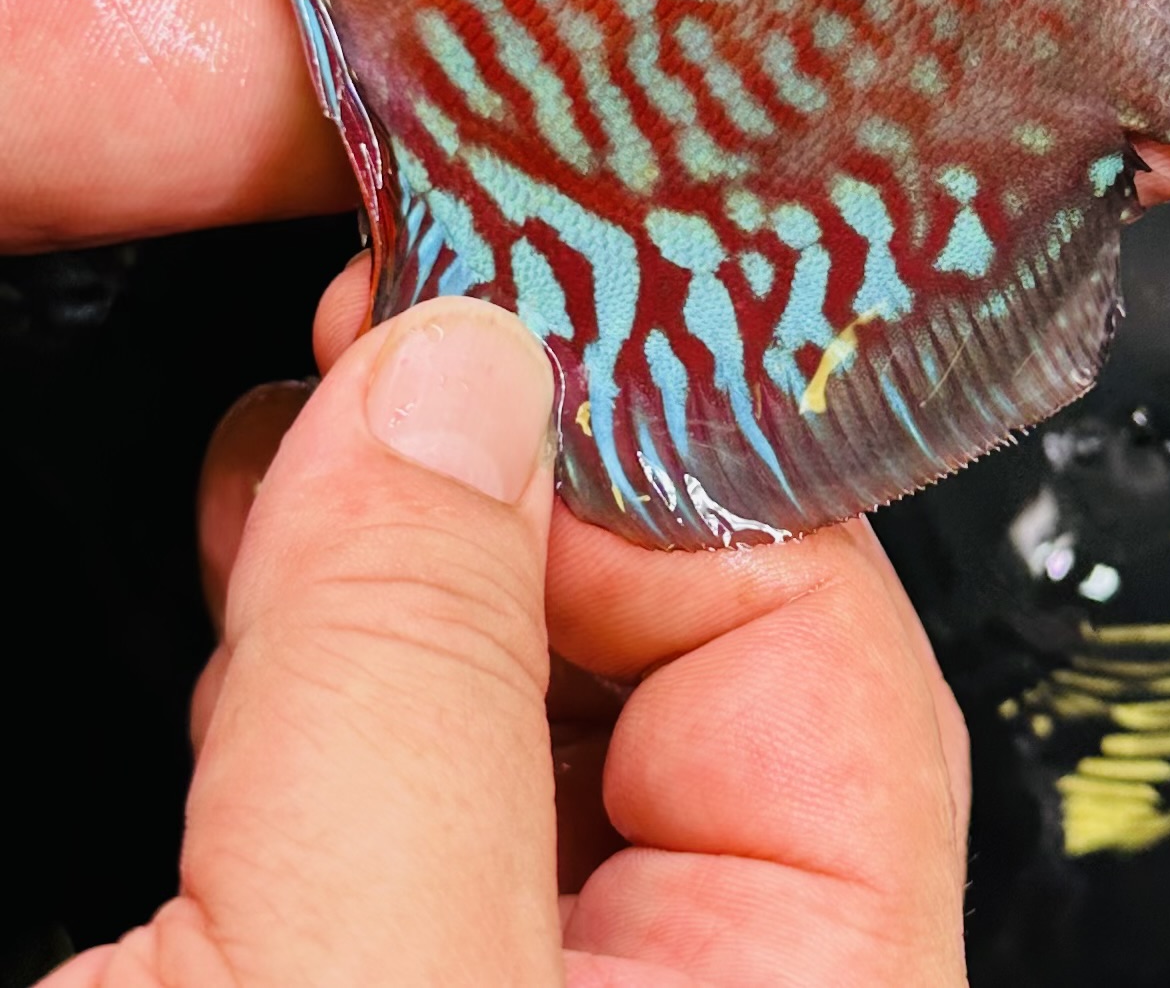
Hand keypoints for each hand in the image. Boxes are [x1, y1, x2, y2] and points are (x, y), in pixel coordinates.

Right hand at [47, 275, 971, 986]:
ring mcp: (529, 980)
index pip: (818, 644)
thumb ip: (419, 676)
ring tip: (308, 438)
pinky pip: (407, 775)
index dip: (654, 465)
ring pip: (520, 693)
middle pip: (668, 644)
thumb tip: (457, 384)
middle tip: (394, 334)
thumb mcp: (346, 979)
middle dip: (513, 472)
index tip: (502, 342)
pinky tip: (265, 591)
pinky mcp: (382, 975)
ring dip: (402, 542)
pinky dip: (328, 658)